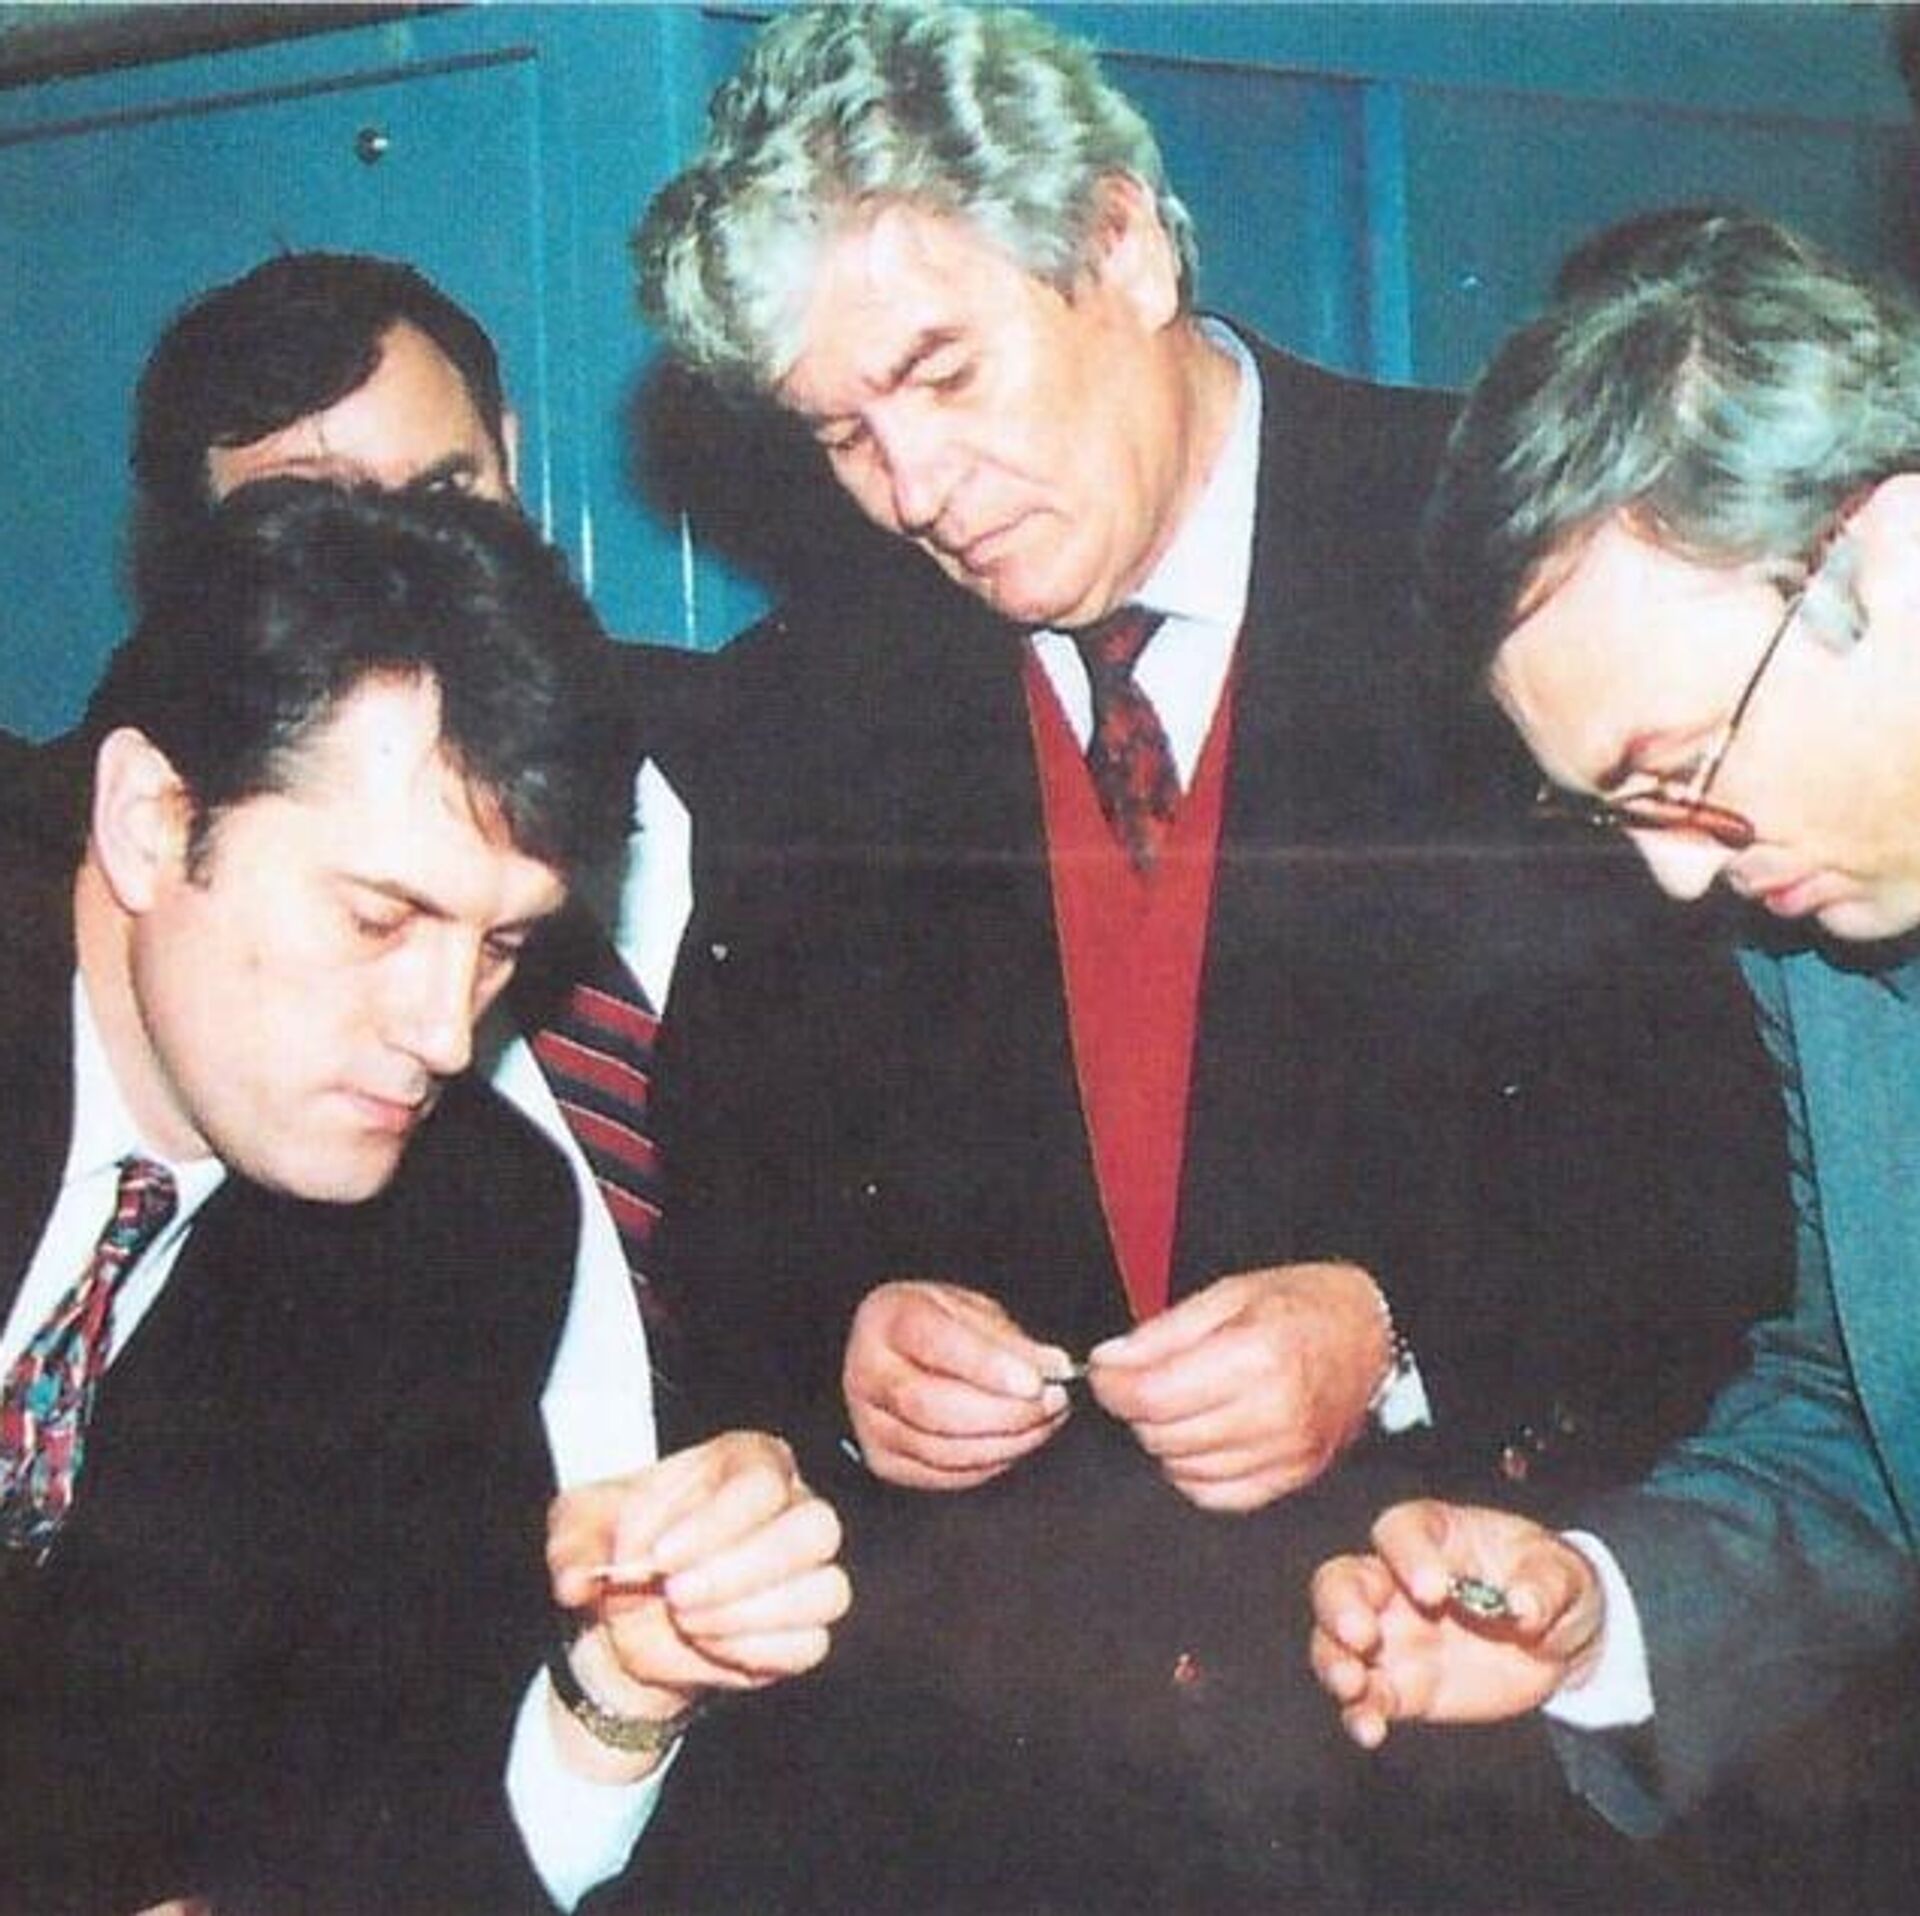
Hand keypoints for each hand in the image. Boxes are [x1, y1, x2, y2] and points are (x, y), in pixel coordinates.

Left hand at [546, 1432, 849, 1775]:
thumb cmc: (614, 1552)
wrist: (621, 1621)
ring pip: (826, 1589)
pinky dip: (759, 1652)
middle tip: (676, 1595)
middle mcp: (791, 1507)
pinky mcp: (804, 1629)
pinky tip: (709, 1645)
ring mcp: (806, 1570)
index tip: (661, 1557)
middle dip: (742, 1570)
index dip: (718, 1522)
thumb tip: (576, 1580)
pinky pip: (812, 1643)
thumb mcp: (577, 1531)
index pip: (763, 1480)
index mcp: (746, 1461)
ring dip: (751, 1615)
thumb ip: (572, 1547)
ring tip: (688, 1622)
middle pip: (814, 1530)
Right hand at [843, 1280, 1073, 1489]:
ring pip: (939, 1449)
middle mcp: (868, 1372)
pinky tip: (1016, 1442)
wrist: (894, 1350)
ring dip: (1005, 1442)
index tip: (1035, 1381)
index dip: (988, 1367)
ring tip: (1044, 1422)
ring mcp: (869, 1422)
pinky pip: (942, 1475)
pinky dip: (989, 1463)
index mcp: (886, 1319)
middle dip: (1003, 1412)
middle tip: (1052, 1403)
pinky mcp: (884, 1461)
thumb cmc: (935, 1325)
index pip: (934, 1344)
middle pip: (932, 1407)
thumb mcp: (972, 1310)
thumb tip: (1053, 1367)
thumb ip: (1010, 1340)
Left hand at [1085, 1263, 1388, 1511]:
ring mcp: (1286, 1453)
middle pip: (1163, 1433)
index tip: (1105, 1371)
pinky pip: (1216, 1495)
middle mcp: (1273, 1412)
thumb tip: (1108, 1362)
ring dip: (1165, 1437)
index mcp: (1255, 1356)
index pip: (1153, 1394)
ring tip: (1181, 1401)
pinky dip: (1195, 1470)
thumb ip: (1164, 1332)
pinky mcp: (1293, 1477)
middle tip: (1146, 1378)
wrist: (1374, 1335)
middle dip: (1137, 1406)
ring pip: (1183, 1468)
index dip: (1112, 1385)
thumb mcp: (1229, 1294)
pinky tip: (1203, 1436)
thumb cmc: (1303, 1305)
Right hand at [1309, 1498, 1607, 1748]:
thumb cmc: (1550, 1583)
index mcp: (1433, 1537)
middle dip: (1341, 1605)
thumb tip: (1524, 1606)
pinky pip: (1367, 1696)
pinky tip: (1371, 1729)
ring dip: (1333, 1660)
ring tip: (1352, 1684)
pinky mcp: (1401, 1686)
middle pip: (1342, 1578)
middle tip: (1363, 1634)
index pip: (1400, 1532)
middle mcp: (1396, 1580)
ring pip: (1334, 1637)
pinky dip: (1359, 1712)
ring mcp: (1392, 1635)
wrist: (1558, 1642)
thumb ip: (1543, 1586)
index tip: (1434, 1589)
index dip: (1407, 1556)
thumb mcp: (1562, 1575)